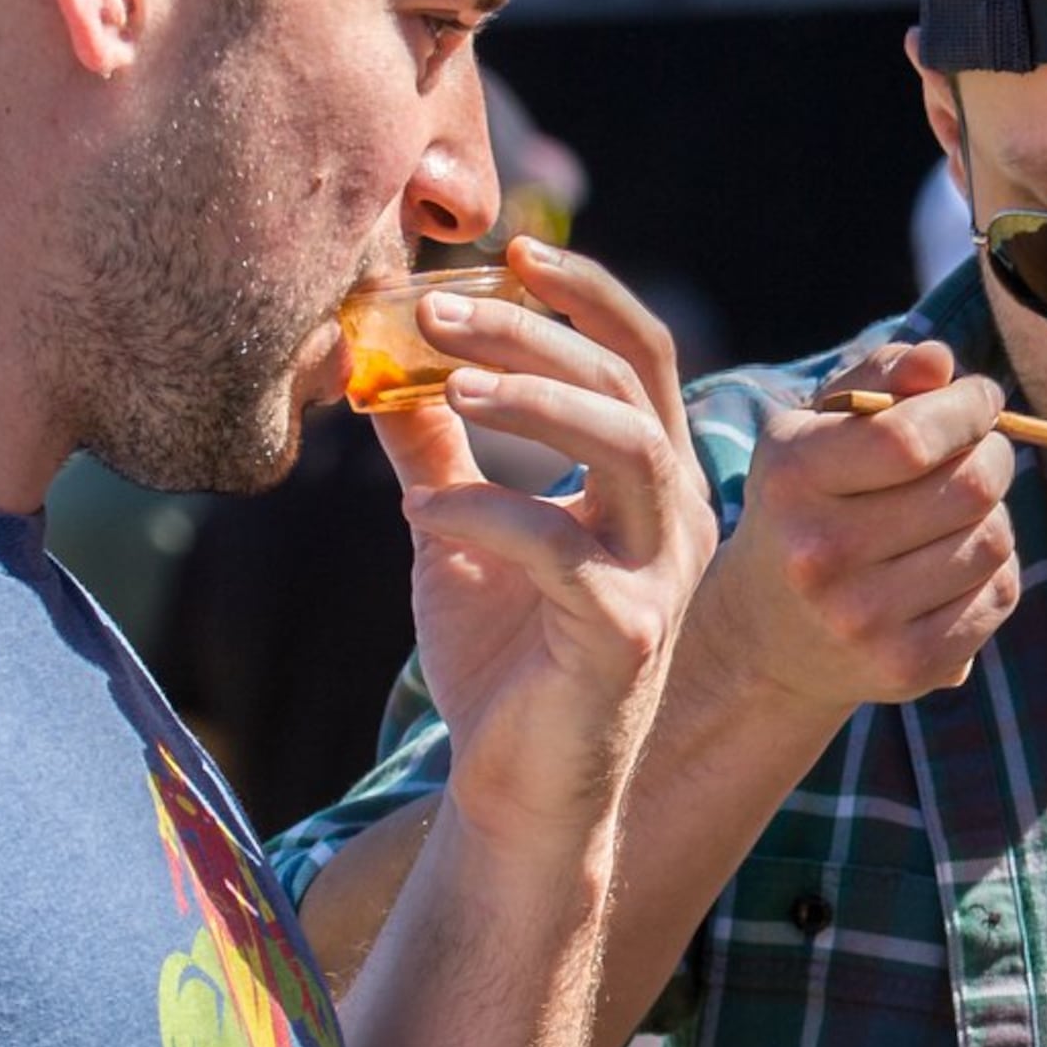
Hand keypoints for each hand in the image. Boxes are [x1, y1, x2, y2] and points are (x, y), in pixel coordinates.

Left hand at [378, 238, 717, 860]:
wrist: (513, 793)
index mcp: (647, 482)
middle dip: (536, 334)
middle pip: (629, 384)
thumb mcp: (459, 527)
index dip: (586, 293)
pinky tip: (423, 509)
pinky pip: (565, 552)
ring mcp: (659, 578)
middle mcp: (673, 518)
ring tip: (449, 383)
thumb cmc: (501, 659)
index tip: (509, 253)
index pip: (641, 355)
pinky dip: (491, 513)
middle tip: (437, 312)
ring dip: (538, 401)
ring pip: (631, 449)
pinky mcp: (626, 637)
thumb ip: (436, 442)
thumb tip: (373, 354)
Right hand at [690, 341, 1018, 714]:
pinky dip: (995, 568)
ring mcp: (864, 620)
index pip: (910, 437)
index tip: (979, 398)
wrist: (768, 636)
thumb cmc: (807, 504)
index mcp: (793, 479)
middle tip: (980, 453)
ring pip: (993, 541)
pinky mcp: (907, 666)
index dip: (966, 409)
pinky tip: (956, 561)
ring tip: (959, 511)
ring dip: (994, 514)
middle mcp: (821, 555)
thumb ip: (879, 377)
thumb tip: (940, 364)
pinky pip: (999, 595)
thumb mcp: (816, 428)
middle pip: (969, 489)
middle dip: (992, 456)